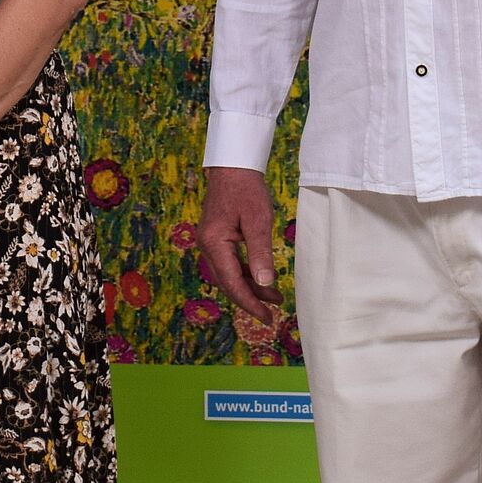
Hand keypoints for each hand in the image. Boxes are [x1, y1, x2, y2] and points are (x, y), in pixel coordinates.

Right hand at [198, 167, 283, 326]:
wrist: (233, 165)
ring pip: (229, 274)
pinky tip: (261, 278)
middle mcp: (207, 245)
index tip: (266, 317)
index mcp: (214, 242)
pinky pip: (229, 263)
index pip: (232, 282)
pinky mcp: (216, 238)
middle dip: (250, 298)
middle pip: (227, 282)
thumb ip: (261, 253)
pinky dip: (245, 274)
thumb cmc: (246, 189)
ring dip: (250, 287)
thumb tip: (266, 284)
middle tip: (272, 313)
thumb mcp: (258, 221)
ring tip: (274, 297)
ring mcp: (210, 242)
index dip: (249, 302)